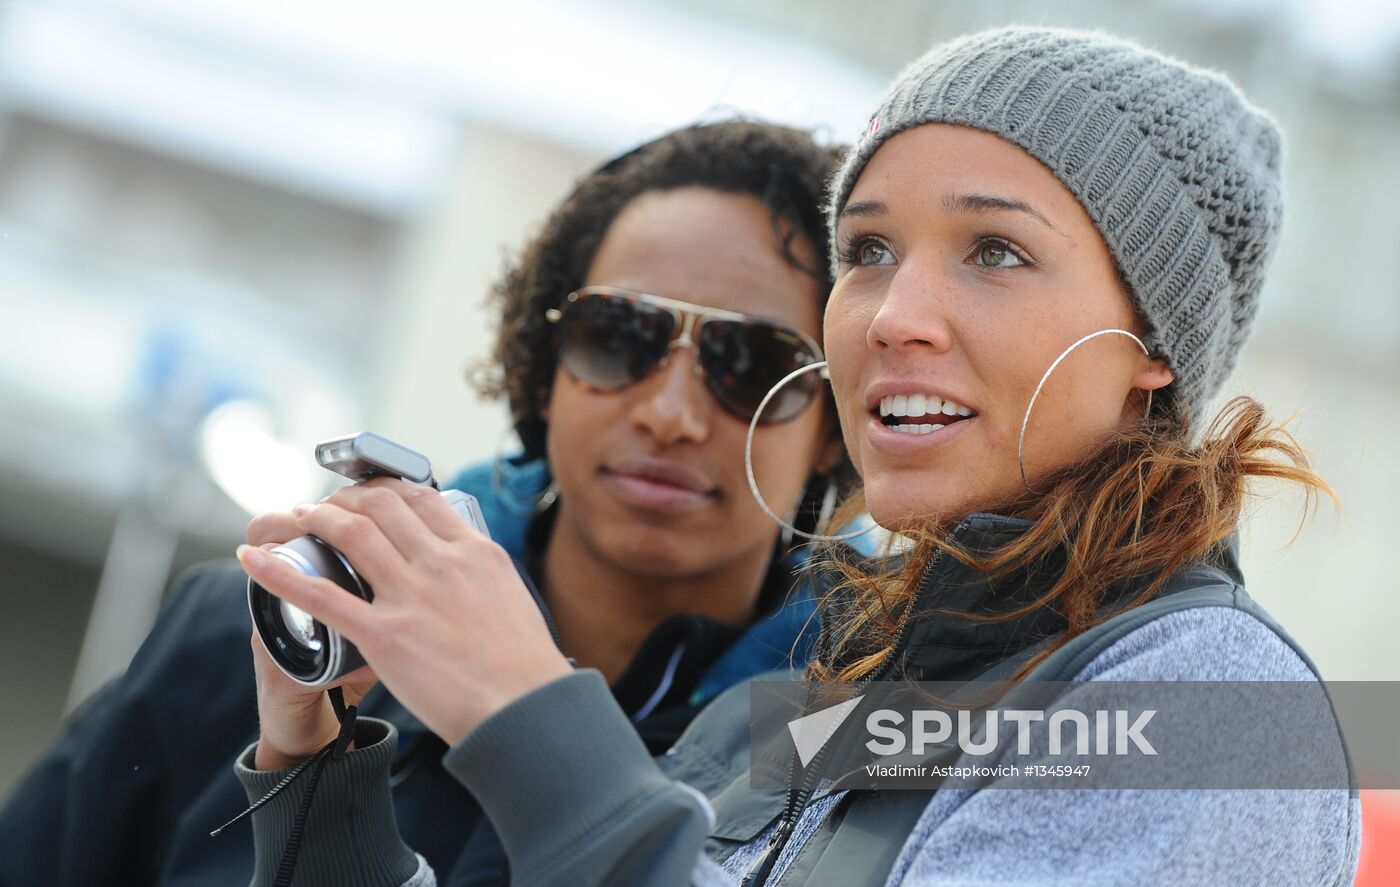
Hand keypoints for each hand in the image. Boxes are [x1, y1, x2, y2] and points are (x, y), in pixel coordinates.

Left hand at [236, 479, 571, 746]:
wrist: (525, 709)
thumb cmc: (526, 667)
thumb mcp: (512, 598)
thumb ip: (482, 578)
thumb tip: (468, 573)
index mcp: (476, 552)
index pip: (424, 499)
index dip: (388, 490)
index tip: (372, 496)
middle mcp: (442, 563)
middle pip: (382, 506)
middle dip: (347, 499)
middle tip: (329, 507)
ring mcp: (411, 596)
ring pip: (351, 534)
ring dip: (317, 519)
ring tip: (300, 519)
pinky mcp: (383, 635)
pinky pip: (320, 595)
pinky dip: (279, 573)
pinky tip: (253, 558)